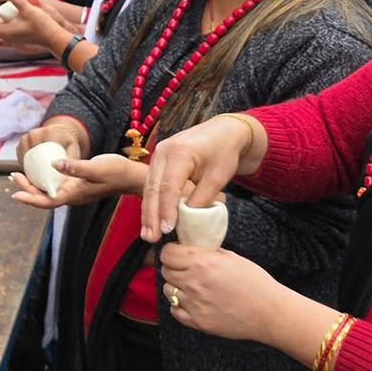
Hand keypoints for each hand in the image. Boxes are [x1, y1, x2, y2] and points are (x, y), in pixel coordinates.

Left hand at [10, 153, 146, 209]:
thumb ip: (75, 167)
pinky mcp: (77, 184)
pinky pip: (56, 184)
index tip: (15, 194)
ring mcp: (75, 190)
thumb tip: (54, 165)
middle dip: (27, 189)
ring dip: (33, 185)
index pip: (48, 200)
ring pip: (49, 191)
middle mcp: (72, 195)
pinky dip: (45, 179)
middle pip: (45, 197)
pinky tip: (38, 171)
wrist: (132, 176)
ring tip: (18, 175)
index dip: (31, 198)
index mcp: (75, 194)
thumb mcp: (96, 167)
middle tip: (13, 176)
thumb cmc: (116, 171)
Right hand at [142, 113, 255, 242]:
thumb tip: (187, 219)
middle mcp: (163, 152)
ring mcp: (158, 155)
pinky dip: (151, 203)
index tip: (167, 230)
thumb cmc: (223, 152)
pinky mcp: (158, 161)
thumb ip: (202, 198)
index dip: (167, 210)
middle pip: (153, 188)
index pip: (169, 187)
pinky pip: (151, 184)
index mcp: (180, 152)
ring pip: (148, 187)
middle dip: (151, 215)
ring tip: (148, 234)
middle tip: (151, 238)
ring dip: (148, 212)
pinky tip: (151, 220)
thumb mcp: (218, 176)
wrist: (223, 132)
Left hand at [159, 243, 285, 341]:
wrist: (269, 313)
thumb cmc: (256, 284)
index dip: (171, 252)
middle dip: (173, 267)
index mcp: (203, 264)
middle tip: (184, 268)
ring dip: (176, 286)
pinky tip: (193, 302)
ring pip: (168, 290)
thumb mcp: (232, 258)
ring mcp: (194, 304)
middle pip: (166, 271)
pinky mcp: (197, 322)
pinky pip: (175, 310)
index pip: (167, 254)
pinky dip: (180, 305)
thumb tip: (193, 246)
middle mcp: (194, 283)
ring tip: (191, 286)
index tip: (176, 253)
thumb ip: (209, 252)